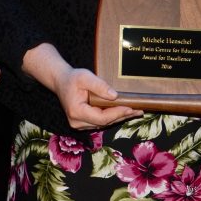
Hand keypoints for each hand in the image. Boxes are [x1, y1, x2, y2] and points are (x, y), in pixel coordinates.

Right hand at [22, 43, 140, 129]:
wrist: (61, 81)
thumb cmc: (72, 78)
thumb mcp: (85, 77)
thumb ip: (99, 86)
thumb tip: (115, 96)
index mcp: (76, 112)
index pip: (101, 117)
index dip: (117, 113)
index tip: (130, 107)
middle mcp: (77, 122)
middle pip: (104, 122)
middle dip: (122, 116)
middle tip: (139, 110)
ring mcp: (80, 124)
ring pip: (104, 123)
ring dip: (120, 117)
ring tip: (136, 111)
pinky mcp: (84, 122)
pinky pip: (101, 121)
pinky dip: (113, 116)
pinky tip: (125, 112)